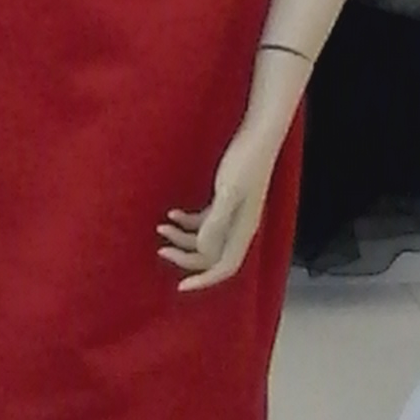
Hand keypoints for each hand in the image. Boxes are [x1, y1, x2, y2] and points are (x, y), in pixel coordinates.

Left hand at [158, 123, 278, 292]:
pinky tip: (172, 214)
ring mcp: (234, 213)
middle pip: (212, 256)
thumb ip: (216, 223)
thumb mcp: (228, 192)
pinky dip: (188, 222)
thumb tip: (203, 250)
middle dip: (185, 257)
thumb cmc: (245, 160)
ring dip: (182, 237)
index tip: (180, 287)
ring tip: (161, 227)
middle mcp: (240, 226)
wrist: (259, 132)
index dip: (203, 280)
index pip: (225, 267)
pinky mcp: (227, 198)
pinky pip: (205, 221)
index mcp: (244, 229)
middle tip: (161, 248)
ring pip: (206, 238)